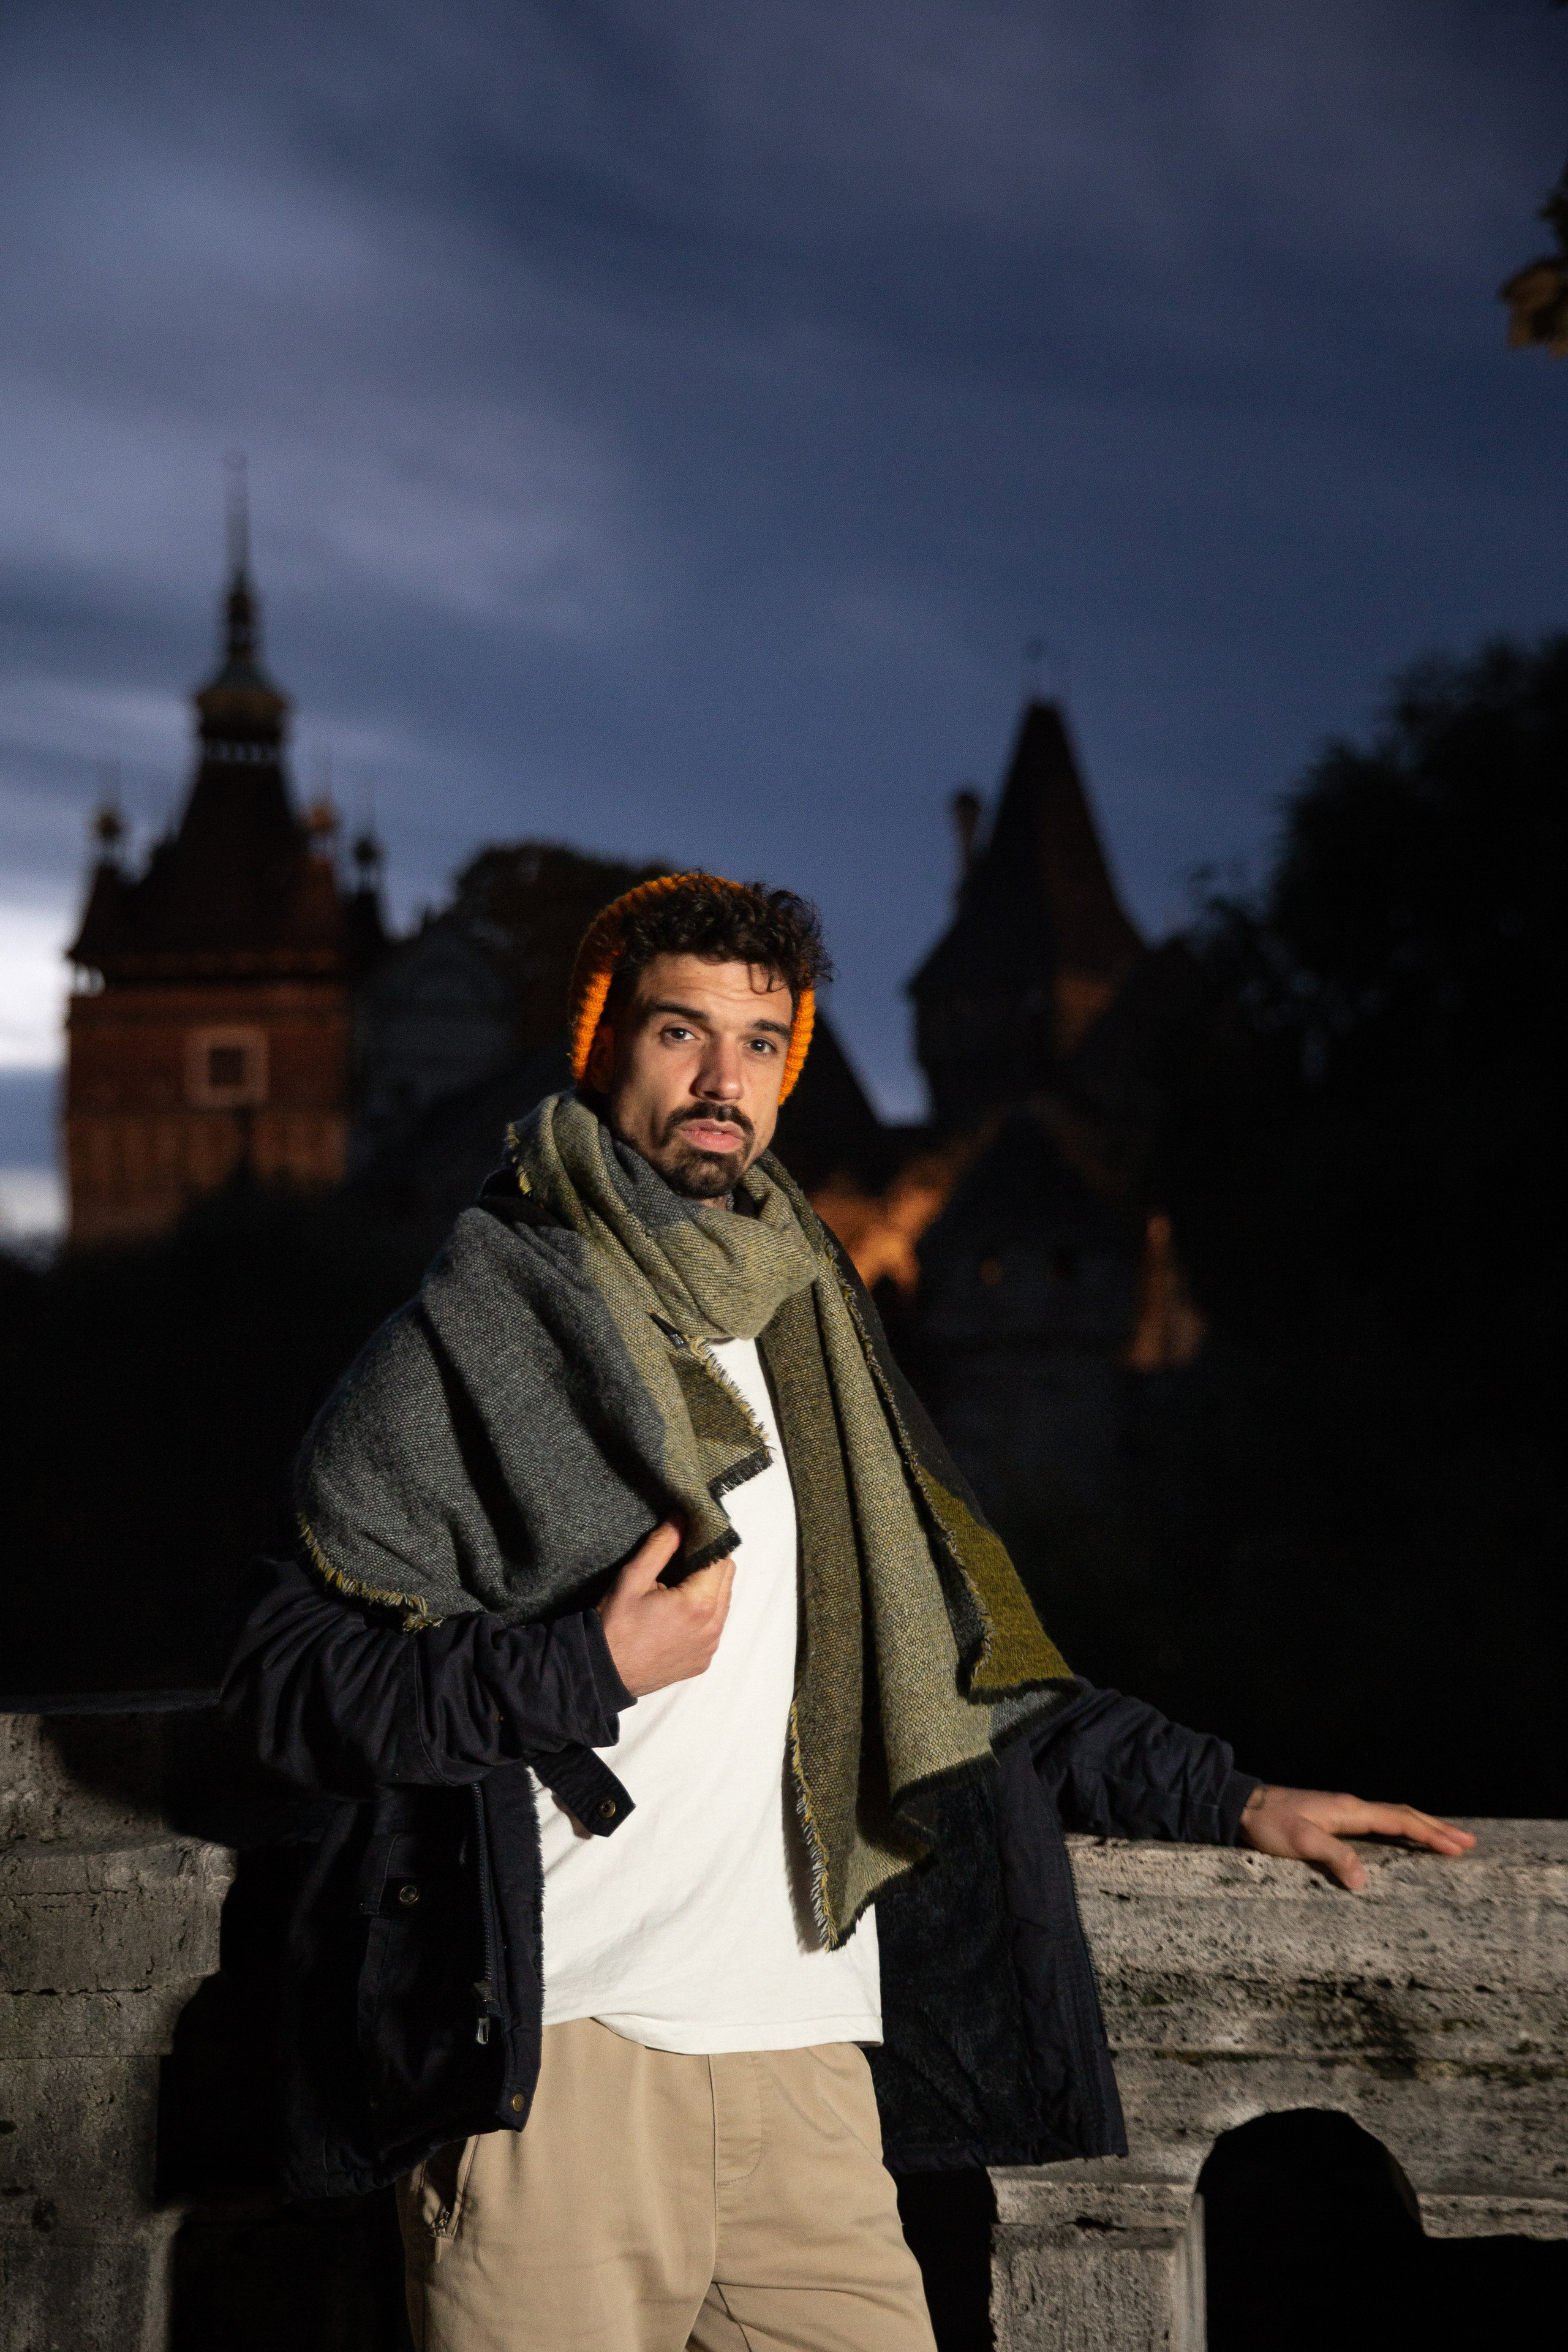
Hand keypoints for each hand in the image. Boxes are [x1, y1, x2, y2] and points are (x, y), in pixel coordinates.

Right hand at [596, 1520, 735, 1697]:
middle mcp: (712, 1627)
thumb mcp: (633, 1578)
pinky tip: (677, 1613)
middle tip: (680, 1558)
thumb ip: (662, 1544)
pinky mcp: (704, 1660)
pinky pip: (714, 1627)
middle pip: (726, 1579)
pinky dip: (703, 1614)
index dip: (707, 1542)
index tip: (691, 1534)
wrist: (602, 1673)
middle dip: (709, 1563)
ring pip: (722, 1602)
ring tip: (677, 1586)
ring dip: (707, 1588)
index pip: (721, 1558)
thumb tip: (682, 1517)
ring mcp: (710, 1647)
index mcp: (699, 1604)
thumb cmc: (614, 1625)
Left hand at [1238, 1785, 1475, 1889]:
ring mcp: (1344, 1811)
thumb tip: (1365, 1881)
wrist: (1244, 1806)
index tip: (1457, 1846)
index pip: (1399, 1821)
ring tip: (1448, 1839)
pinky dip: (1401, 1829)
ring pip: (1393, 1816)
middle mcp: (1351, 1806)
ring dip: (1422, 1827)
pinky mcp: (1335, 1818)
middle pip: (1403, 1814)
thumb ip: (1333, 1858)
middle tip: (1468, 1842)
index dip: (1429, 1834)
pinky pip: (1379, 1822)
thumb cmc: (1269, 1824)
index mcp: (1349, 1810)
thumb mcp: (1299, 1842)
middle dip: (1436, 1828)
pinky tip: (1405, 1839)